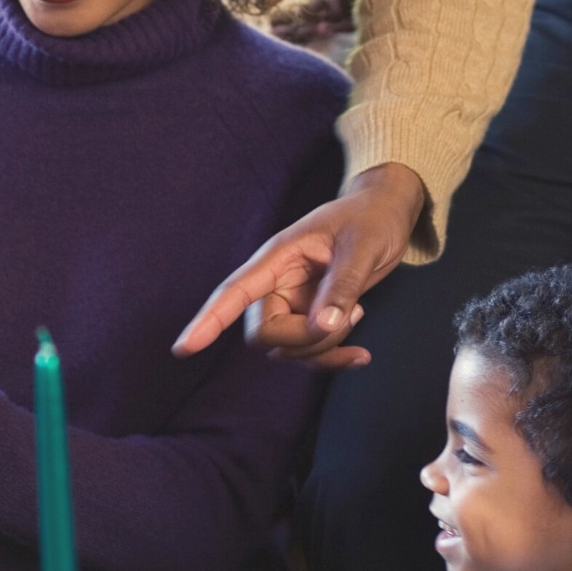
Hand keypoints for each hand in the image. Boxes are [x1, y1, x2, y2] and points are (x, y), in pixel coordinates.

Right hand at [173, 163, 426, 368]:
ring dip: (323, 346)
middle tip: (350, 316)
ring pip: (287, 349)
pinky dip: (333, 357)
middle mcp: (277, 284)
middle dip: (303, 339)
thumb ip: (342, 285)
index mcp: (277, 257)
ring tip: (358, 312)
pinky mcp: (311, 318)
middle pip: (264, 333)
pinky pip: (309, 352)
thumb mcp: (362, 246)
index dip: (208, 320)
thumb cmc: (370, 218)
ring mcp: (293, 304)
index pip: (233, 292)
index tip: (184, 349)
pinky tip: (361, 355)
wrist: (387, 213)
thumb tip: (323, 325)